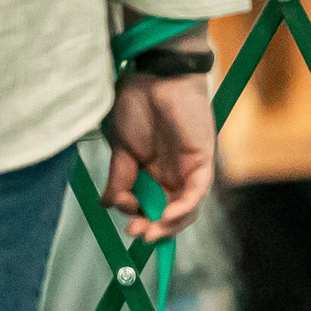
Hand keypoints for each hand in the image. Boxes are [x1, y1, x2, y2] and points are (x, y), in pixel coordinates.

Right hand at [104, 73, 215, 241]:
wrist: (153, 76)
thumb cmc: (136, 104)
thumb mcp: (121, 148)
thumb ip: (119, 179)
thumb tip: (107, 205)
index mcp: (153, 172)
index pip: (151, 207)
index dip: (139, 218)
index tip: (124, 219)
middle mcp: (173, 174)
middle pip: (169, 213)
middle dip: (153, 228)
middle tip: (136, 234)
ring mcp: (189, 168)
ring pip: (186, 208)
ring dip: (169, 224)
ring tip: (149, 231)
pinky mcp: (203, 160)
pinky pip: (198, 191)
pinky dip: (184, 207)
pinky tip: (167, 216)